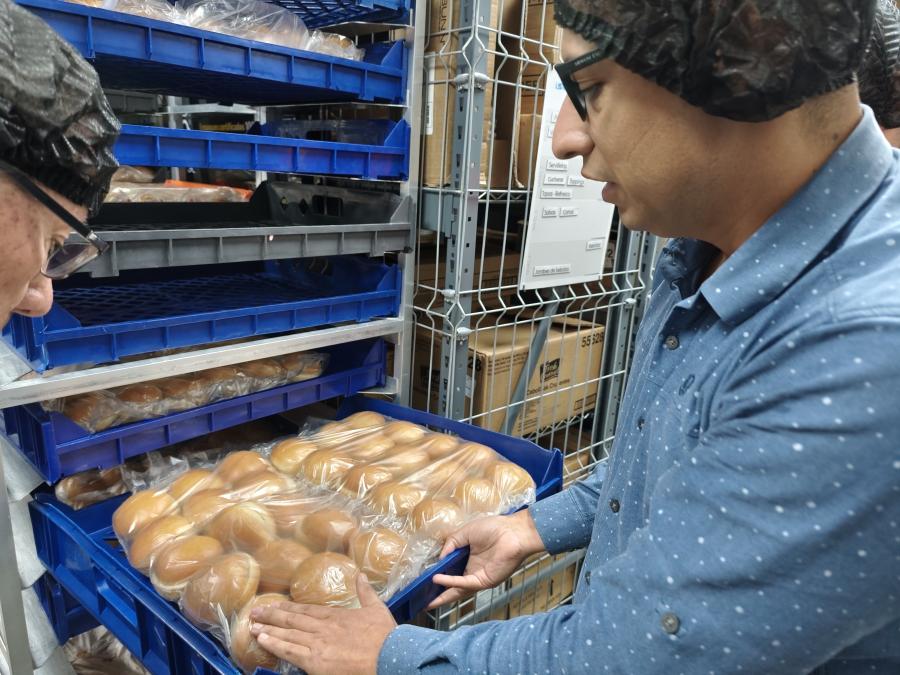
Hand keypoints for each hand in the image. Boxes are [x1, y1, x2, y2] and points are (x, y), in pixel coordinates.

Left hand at [250, 574, 395, 674]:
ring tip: (253, 626)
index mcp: (335, 616)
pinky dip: (275, 645)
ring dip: (268, 630)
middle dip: (271, 616)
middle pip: (291, 620)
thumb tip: (360, 574)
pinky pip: (290, 652)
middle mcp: (322, 628)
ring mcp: (317, 644)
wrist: (388, 655)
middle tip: (254, 613)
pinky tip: (263, 641)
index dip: (287, 608)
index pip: (305, 610)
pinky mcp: (316, 662)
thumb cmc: (384, 635)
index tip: (273, 605)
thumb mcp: (376, 608)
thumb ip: (365, 591)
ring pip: (287, 635)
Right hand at [428, 509, 545, 608]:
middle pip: (453, 587)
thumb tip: (439, 559)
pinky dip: (450, 582)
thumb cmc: (493, 528)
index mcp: (468, 559)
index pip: (451, 571)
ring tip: (427, 601)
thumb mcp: (465, 532)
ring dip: (443, 595)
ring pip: (457, 590)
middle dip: (439, 595)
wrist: (514, 532)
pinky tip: (438, 579)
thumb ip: (451, 544)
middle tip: (423, 602)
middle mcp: (472, 570)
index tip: (424, 580)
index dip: (439, 576)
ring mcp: (478, 577)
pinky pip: (464, 583)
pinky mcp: (484, 581)